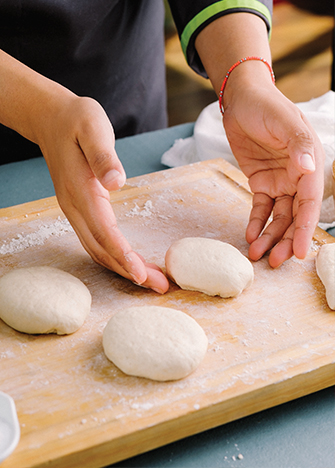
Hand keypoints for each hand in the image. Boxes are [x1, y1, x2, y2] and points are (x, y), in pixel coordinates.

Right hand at [37, 95, 168, 292]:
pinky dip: (114, 256)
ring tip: (151, 280)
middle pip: (102, 249)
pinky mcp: (79, 209)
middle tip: (160, 286)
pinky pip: (96, 241)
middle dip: (130, 271)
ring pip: (98, 249)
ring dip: (123, 268)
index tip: (141, 274)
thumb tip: (116, 182)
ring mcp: (75, 210)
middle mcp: (75, 206)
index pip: (104, 231)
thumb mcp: (92, 127)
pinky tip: (129, 262)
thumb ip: (103, 155)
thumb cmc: (76, 120)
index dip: (123, 255)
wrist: (50, 118)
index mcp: (80, 189)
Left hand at [222, 83, 324, 266]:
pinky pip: (260, 208)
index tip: (300, 252)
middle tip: (275, 262)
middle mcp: (298, 176)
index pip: (310, 202)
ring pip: (278, 217)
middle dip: (286, 240)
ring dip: (269, 237)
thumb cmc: (266, 106)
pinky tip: (250, 236)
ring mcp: (280, 181)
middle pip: (295, 216)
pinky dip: (256, 223)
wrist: (241, 100)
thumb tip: (308, 169)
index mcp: (309, 163)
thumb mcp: (284, 122)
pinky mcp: (261, 182)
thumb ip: (298, 145)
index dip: (306, 228)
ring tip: (257, 255)